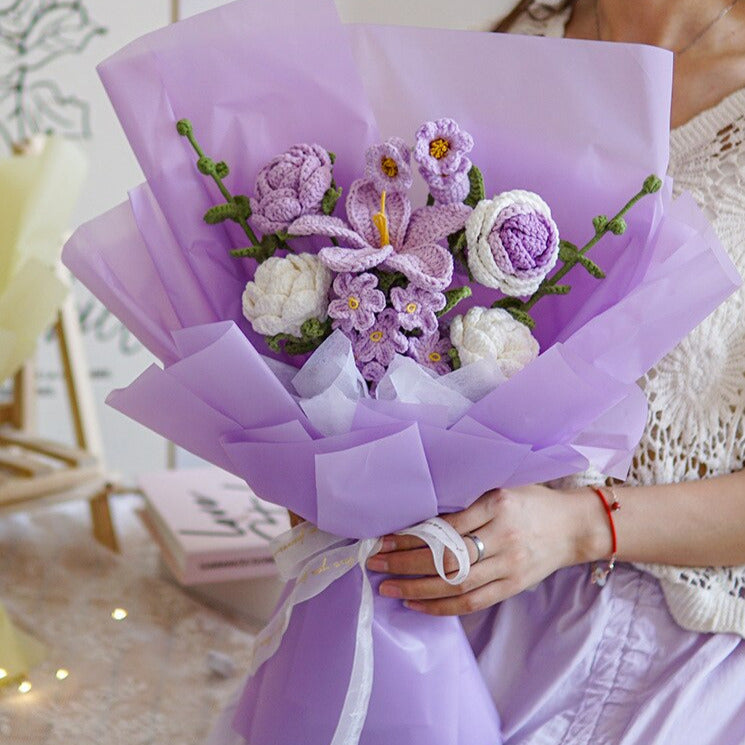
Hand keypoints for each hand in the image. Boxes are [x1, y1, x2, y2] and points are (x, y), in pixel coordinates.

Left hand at [366, 485, 608, 615]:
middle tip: (375, 563)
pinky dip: (441, 606)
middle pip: (446, 557)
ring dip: (416, 588)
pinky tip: (416, 605)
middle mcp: (504, 536)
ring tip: (386, 587)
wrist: (573, 526)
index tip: (384, 538)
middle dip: (405, 562)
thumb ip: (469, 498)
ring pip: (455, 583)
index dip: (412, 535)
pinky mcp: (513, 586)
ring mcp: (509, 565)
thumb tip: (420, 511)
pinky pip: (472, 602)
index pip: (446, 525)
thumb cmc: (531, 501)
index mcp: (498, 504)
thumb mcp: (503, 486)